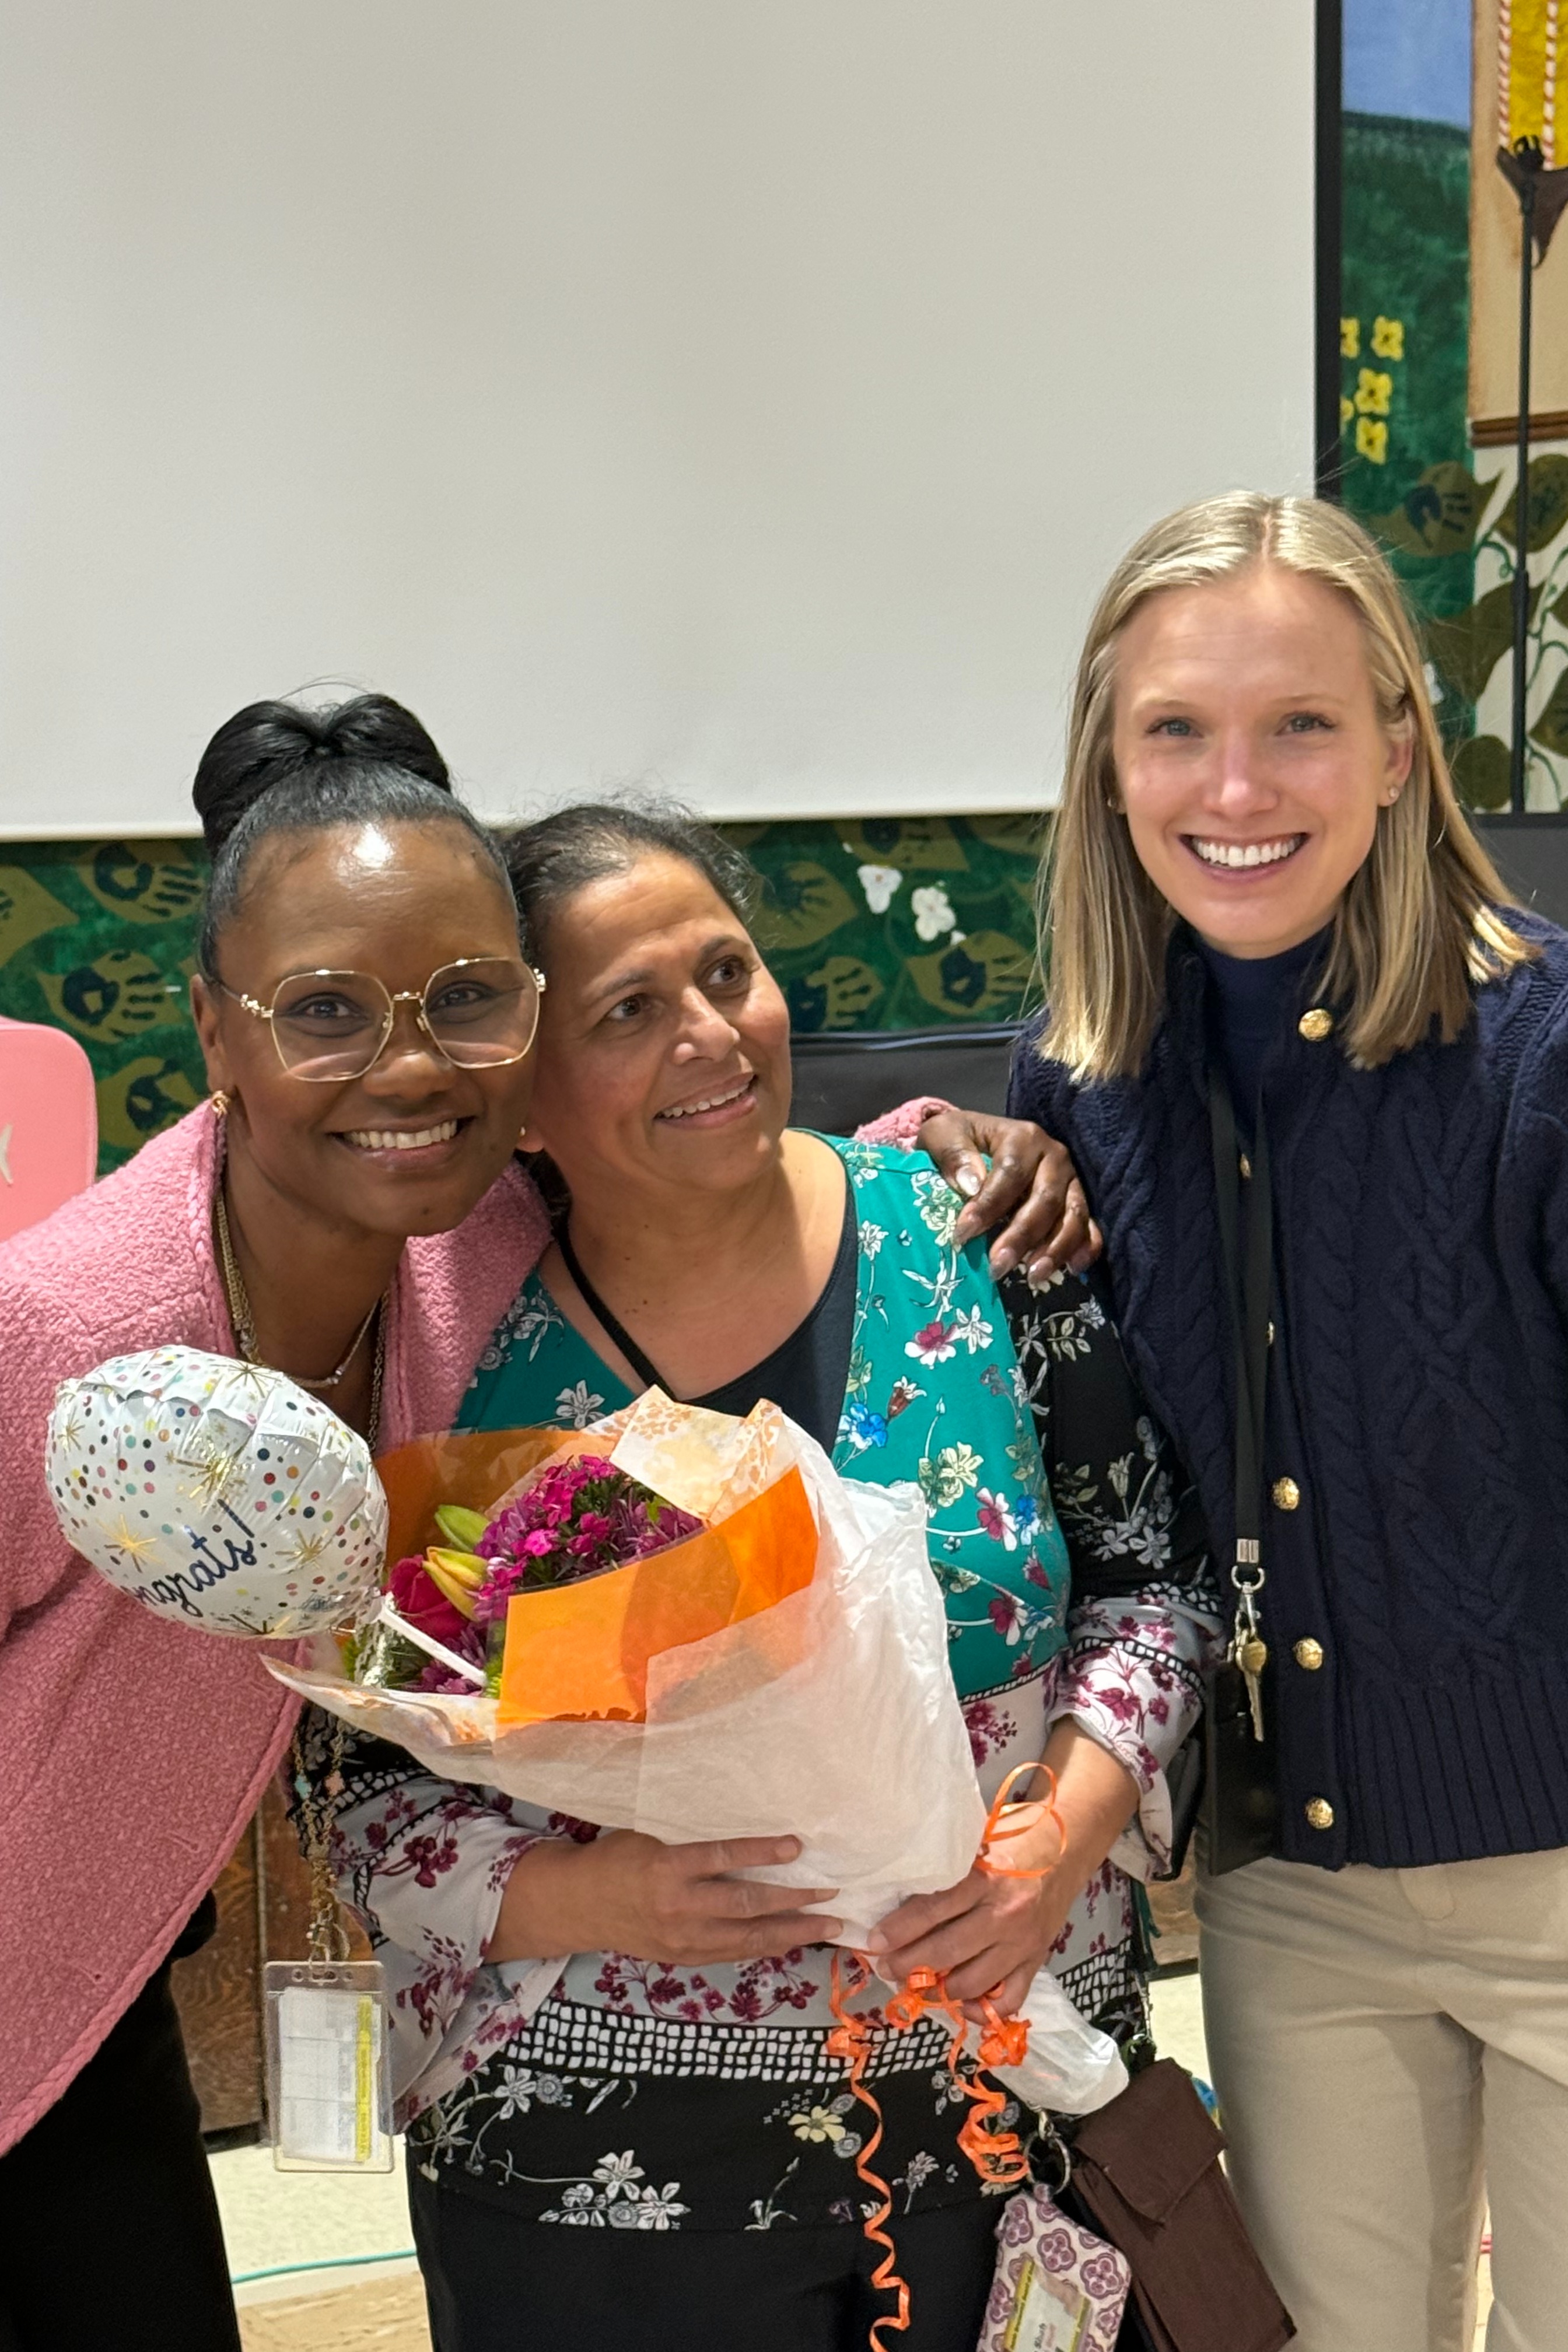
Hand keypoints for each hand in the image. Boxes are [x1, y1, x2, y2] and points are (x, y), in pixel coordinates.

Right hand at [486, 1831, 841, 1967]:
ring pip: (747, 1937)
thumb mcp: (649, 1836)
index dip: (763, 1851)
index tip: (798, 1845)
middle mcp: (678, 1906)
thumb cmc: (616, 1859)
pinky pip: (733, 1953)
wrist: (578, 1907)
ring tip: (828, 1924)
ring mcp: (682, 1938)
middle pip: (746, 1904)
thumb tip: (740, 1824)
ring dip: (791, 1932)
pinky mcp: (683, 1957)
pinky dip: (764, 1946)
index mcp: (667, 1867)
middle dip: (794, 1901)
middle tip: (832, 1893)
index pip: (724, 1857)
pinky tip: (790, 1940)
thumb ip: (690, 1839)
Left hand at [865, 1813, 1072, 2019]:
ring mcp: (1022, 1942)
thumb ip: (946, 1869)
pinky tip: (961, 2004)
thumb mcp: (976, 1842)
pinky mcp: (1036, 1960)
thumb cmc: (1011, 1840)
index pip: (933, 1909)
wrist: (1066, 1847)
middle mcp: (1004, 1914)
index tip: (874, 1942)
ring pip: (972, 1981)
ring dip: (937, 1990)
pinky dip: (982, 2009)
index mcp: (985, 1878)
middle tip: (885, 1968)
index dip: (899, 1930)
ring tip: (915, 1985)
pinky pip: (1009, 1999)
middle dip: (908, 1965)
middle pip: (947, 1951)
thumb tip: (896, 1894)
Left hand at [916, 1107, 1100, 1283]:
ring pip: (1073, 1215)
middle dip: (1022, 1236)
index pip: (1010, 1173)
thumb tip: (970, 1183)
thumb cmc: (958, 1141)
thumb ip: (952, 1153)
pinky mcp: (1077, 1200)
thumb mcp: (943, 1135)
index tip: (963, 1234)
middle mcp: (1054, 1156)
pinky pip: (1090, 1226)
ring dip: (1055, 1249)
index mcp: (1023, 1137)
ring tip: (1032, 1276)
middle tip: (997, 1266)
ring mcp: (1070, 1180)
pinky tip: (1072, 1269)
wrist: (978, 1141)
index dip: (988, 1206)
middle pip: (1046, 1199)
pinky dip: (1086, 1248)